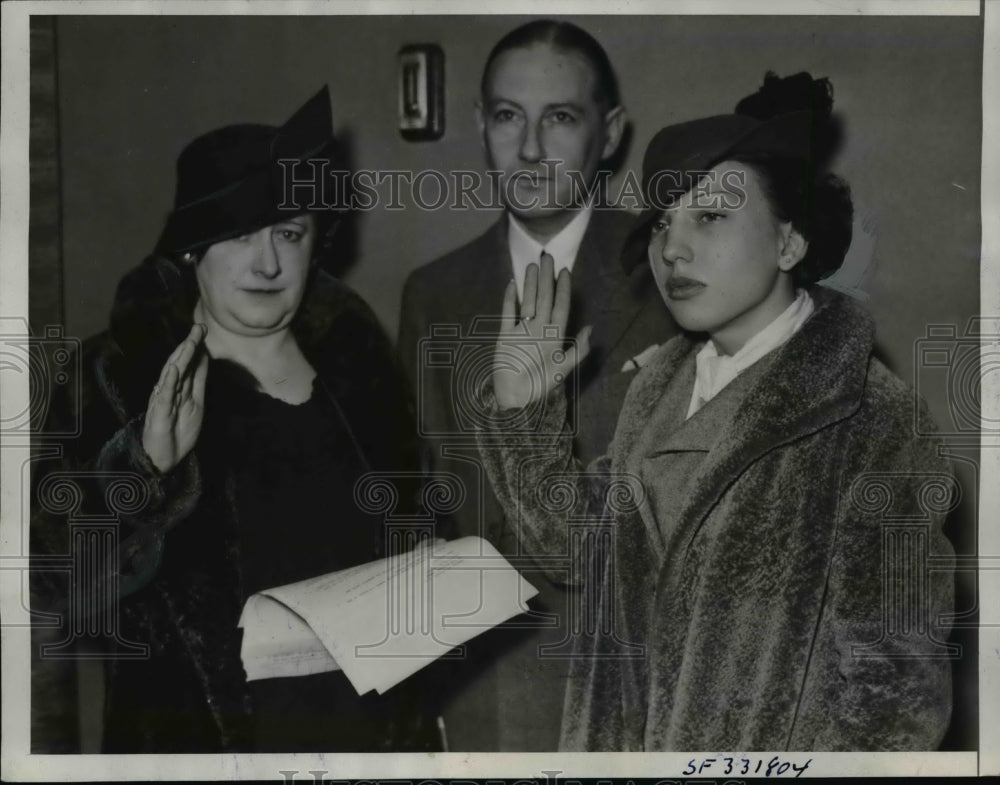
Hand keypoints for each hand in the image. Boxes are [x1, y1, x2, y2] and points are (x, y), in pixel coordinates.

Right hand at [141, 324, 208, 473]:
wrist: (165, 458)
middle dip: (189, 346)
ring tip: (189, 343)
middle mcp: (170, 390)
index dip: (196, 347)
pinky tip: (173, 369)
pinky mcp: (159, 414)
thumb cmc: (179, 430)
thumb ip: (197, 380)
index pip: (189, 364)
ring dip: (180, 359)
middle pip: (180, 364)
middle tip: (199, 328)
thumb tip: (204, 357)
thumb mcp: (195, 402)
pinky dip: (168, 382)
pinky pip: (164, 396)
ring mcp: (163, 401)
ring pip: (172, 376)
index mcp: (180, 388)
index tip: (204, 329)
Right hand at [492, 254, 591, 409]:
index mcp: (554, 337)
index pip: (560, 307)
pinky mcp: (506, 337)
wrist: (516, 401)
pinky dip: (509, 300)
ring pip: (527, 302)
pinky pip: (507, 315)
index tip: (565, 271)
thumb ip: (577, 350)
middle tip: (547, 257)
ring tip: (531, 265)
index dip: (563, 289)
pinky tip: (512, 285)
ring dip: (529, 285)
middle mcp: (539, 331)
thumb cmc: (541, 389)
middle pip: (543, 299)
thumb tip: (591, 328)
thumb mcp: (563, 370)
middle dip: (546, 279)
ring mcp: (522, 332)